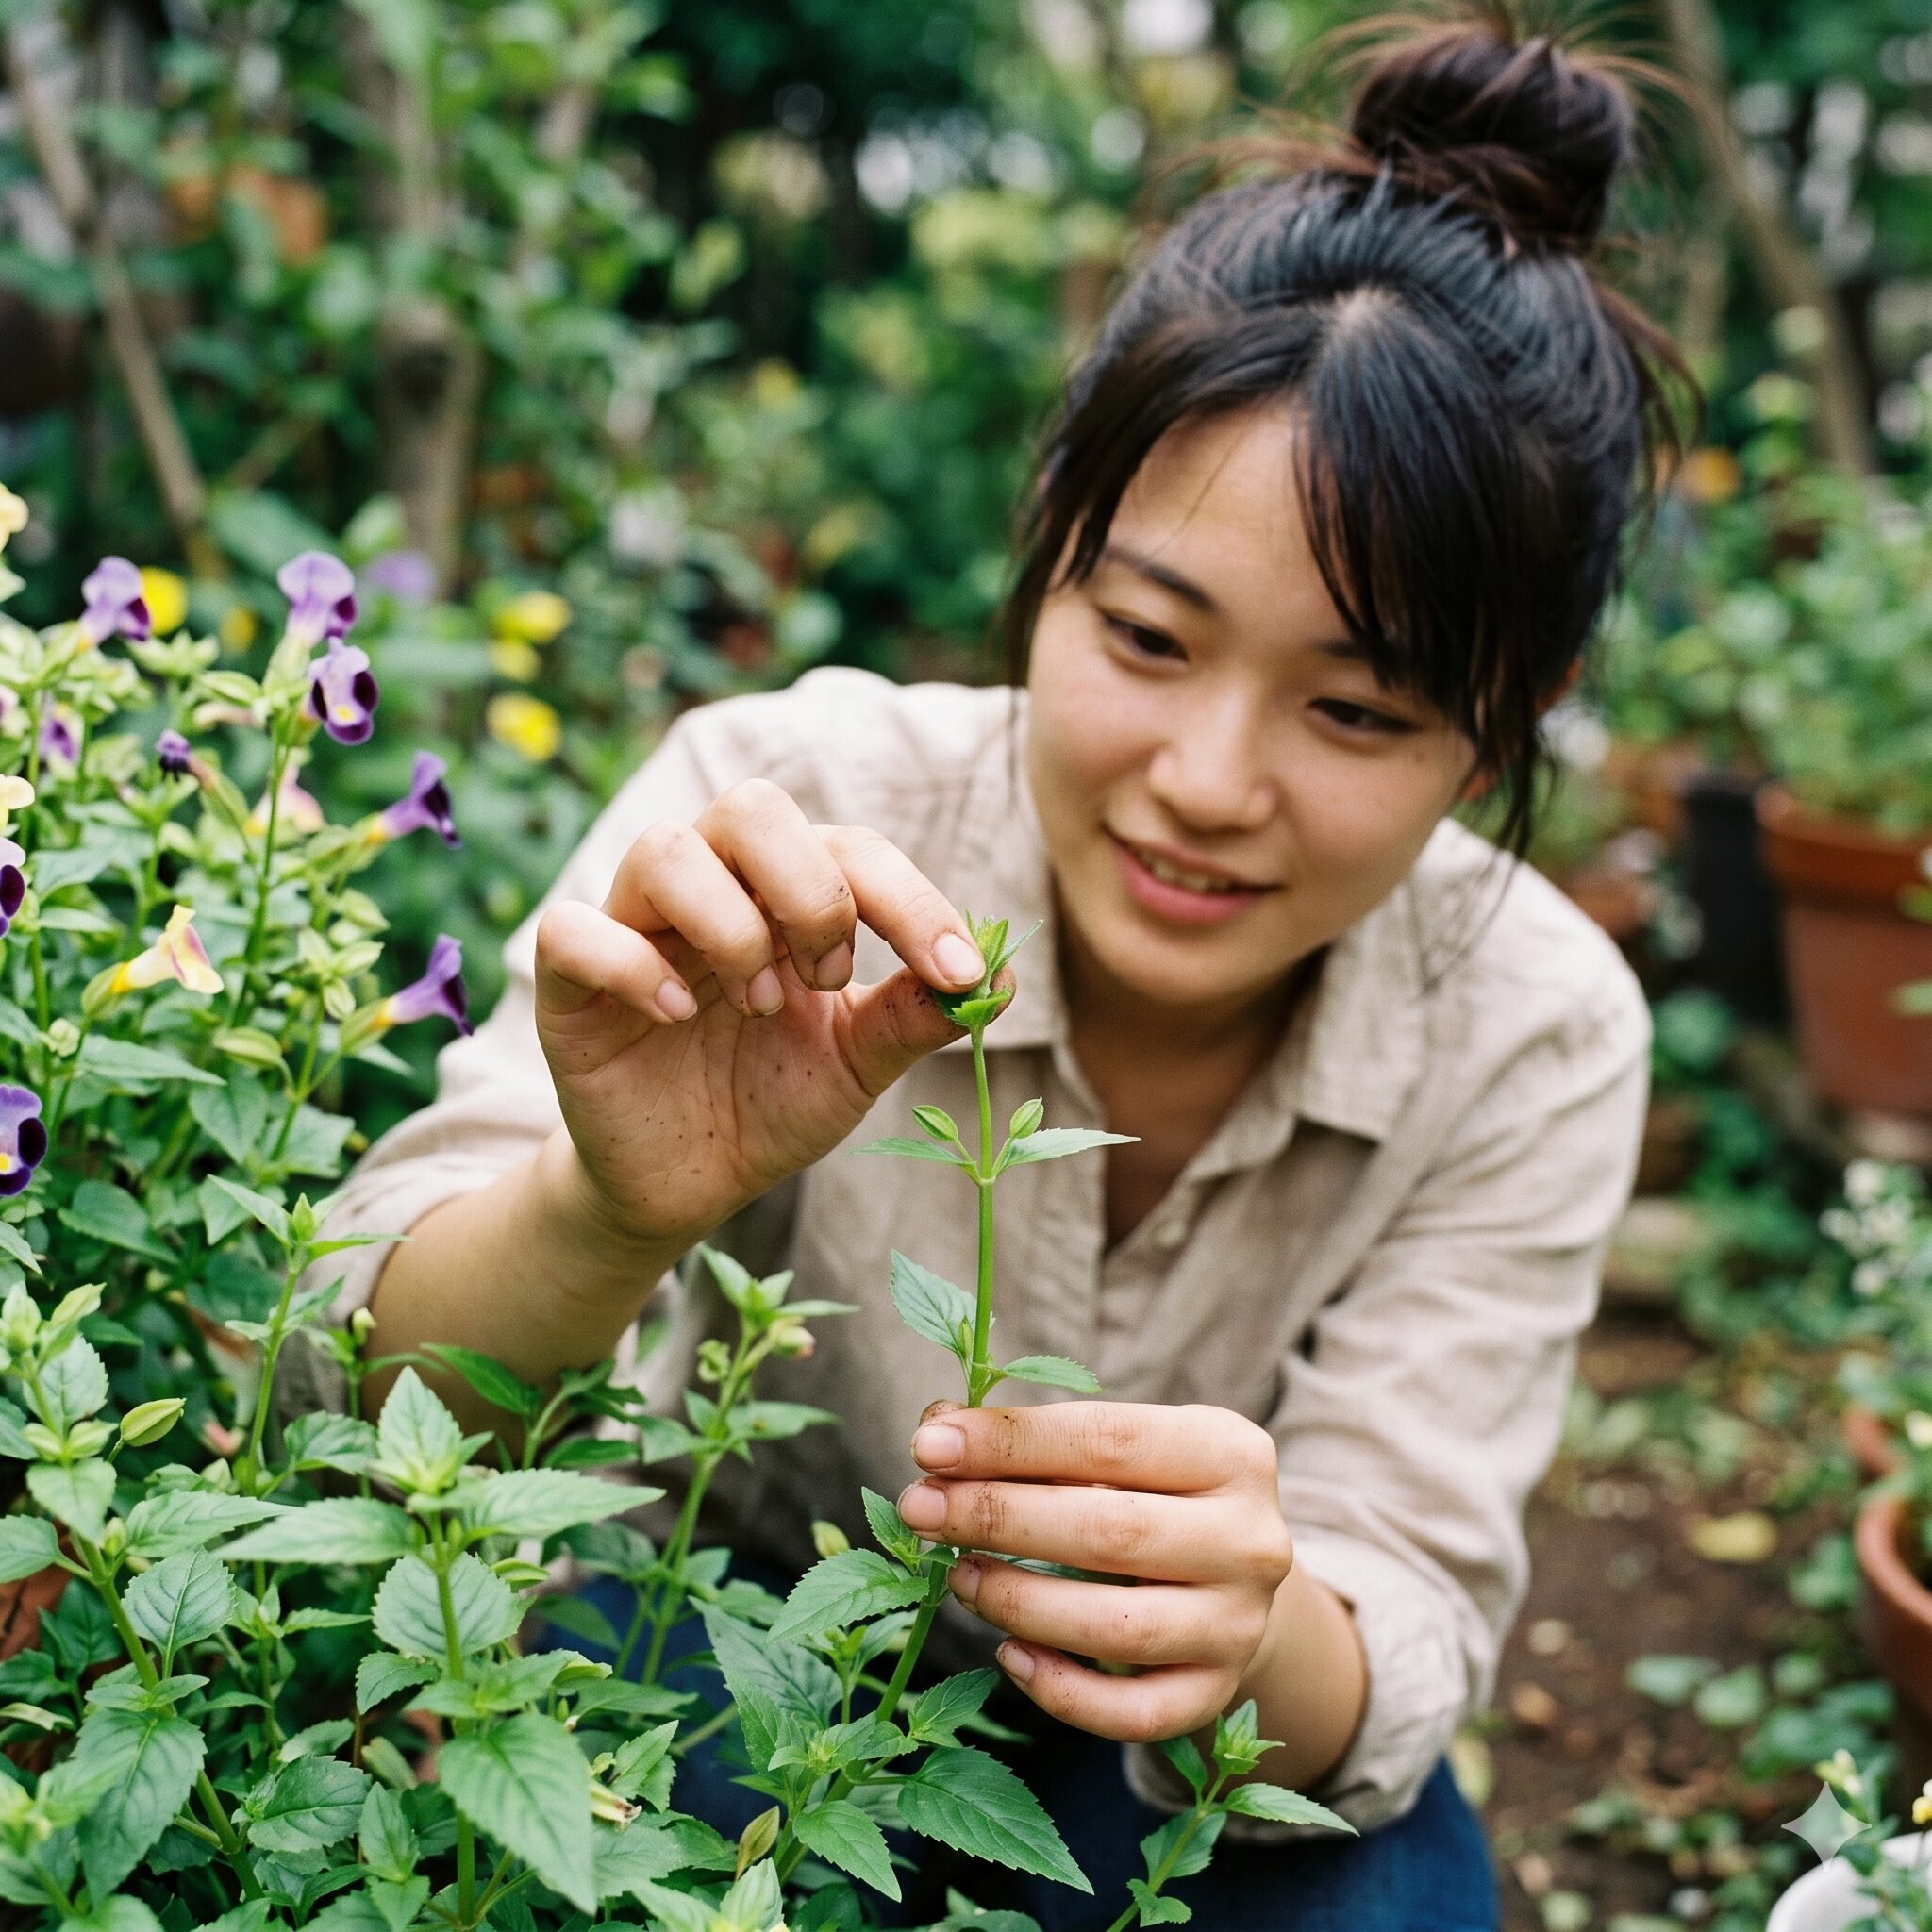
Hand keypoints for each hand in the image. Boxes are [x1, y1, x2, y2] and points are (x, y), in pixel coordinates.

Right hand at [533, 780, 988, 1251]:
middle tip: (830, 977)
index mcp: (786, 896)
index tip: (960, 972)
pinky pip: (573, 930)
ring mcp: (635, 928)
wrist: (688, 1186)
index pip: (851, 851)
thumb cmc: (771, 1104)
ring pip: (664, 849)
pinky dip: (632, 965)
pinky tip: (679, 1015)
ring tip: (759, 1005)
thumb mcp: (856, 1067)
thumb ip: (915, 1018)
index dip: (912, 901)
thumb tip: (1002, 977)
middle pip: (751, 808)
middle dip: (811, 890)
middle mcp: (711, 890)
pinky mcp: (568, 985)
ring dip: (731, 924)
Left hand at [898, 1400, 1294, 1743]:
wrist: (1234, 1578)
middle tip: (919, 1509)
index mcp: (1229, 1451)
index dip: (1010, 1442)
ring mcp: (1238, 1625)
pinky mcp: (1216, 1694)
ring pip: (1115, 1627)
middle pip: (1108, 1532)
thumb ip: (1033, 1437)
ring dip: (1017, 1601)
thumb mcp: (1117, 1445)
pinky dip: (1060, 1691)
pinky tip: (1007, 1655)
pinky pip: (1130, 1712)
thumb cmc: (1153, 1492)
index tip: (928, 1446)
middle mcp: (1249, 1539)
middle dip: (997, 1518)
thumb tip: (936, 1428)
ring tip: (957, 1576)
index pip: (1107, 1438)